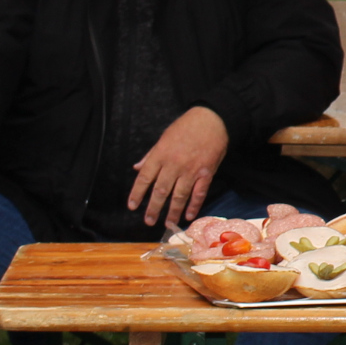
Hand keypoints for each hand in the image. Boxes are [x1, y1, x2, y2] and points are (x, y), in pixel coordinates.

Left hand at [129, 106, 229, 229]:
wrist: (212, 120)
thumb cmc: (186, 126)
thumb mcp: (164, 137)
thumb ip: (151, 155)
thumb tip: (138, 168)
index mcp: (160, 155)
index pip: (144, 178)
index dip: (137, 193)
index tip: (132, 206)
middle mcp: (173, 165)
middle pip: (160, 191)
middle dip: (153, 208)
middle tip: (149, 221)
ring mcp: (190, 170)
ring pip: (179, 196)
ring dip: (172, 211)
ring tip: (168, 223)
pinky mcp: (206, 173)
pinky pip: (199, 193)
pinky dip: (194, 205)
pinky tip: (188, 215)